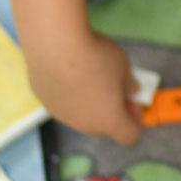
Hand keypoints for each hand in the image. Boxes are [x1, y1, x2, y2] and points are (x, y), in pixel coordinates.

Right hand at [28, 33, 142, 145]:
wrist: (54, 45)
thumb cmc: (97, 57)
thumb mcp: (123, 66)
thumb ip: (129, 82)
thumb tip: (132, 89)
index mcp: (109, 121)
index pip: (129, 135)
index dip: (136, 120)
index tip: (134, 100)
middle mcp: (84, 125)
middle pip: (103, 129)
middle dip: (111, 114)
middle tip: (114, 91)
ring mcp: (61, 115)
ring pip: (80, 118)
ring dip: (89, 106)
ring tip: (88, 79)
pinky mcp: (44, 101)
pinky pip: (62, 103)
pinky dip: (69, 94)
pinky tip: (66, 71)